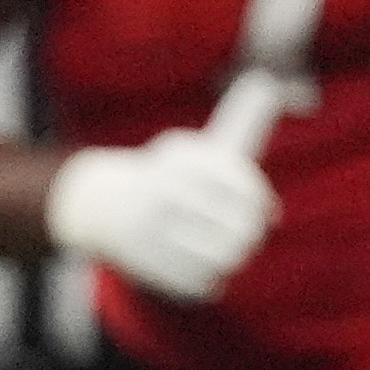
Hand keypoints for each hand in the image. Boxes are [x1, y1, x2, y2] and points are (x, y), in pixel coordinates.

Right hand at [41, 70, 285, 302]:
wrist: (101, 206)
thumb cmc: (168, 174)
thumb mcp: (199, 144)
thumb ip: (240, 120)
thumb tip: (268, 86)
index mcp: (183, 158)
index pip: (244, 188)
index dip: (258, 201)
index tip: (260, 208)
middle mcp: (166, 192)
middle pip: (240, 226)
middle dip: (249, 232)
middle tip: (246, 234)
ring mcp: (155, 231)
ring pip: (225, 258)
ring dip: (232, 256)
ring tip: (229, 250)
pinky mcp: (150, 267)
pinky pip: (203, 284)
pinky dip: (210, 280)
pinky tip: (201, 267)